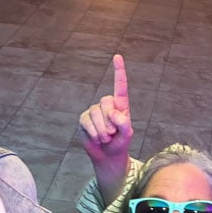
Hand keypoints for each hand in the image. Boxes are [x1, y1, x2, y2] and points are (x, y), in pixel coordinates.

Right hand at [78, 55, 133, 203]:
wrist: (108, 156)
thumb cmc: (120, 143)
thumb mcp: (127, 134)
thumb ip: (124, 123)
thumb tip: (113, 113)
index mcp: (120, 105)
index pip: (120, 86)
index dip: (118, 71)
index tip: (117, 57)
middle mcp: (106, 105)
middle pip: (106, 101)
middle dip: (110, 121)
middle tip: (112, 134)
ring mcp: (94, 111)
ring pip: (95, 114)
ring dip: (102, 130)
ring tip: (106, 138)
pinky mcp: (84, 120)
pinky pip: (86, 122)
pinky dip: (93, 133)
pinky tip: (97, 139)